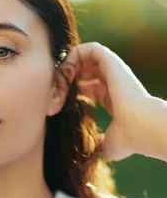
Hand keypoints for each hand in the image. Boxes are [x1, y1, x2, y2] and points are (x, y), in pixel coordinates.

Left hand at [59, 42, 151, 160]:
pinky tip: (66, 70)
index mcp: (114, 99)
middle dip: (69, 77)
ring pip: (87, 57)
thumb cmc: (128, 138)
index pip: (91, 88)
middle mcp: (114, 83)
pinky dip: (74, 55)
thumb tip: (94, 149)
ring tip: (60, 78)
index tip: (61, 100)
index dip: (74, 90)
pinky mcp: (110, 61)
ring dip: (69, 64)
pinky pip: (89, 48)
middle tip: (57, 88)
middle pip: (87, 72)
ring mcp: (113, 71)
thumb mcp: (109, 144)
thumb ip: (100, 144)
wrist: (141, 127)